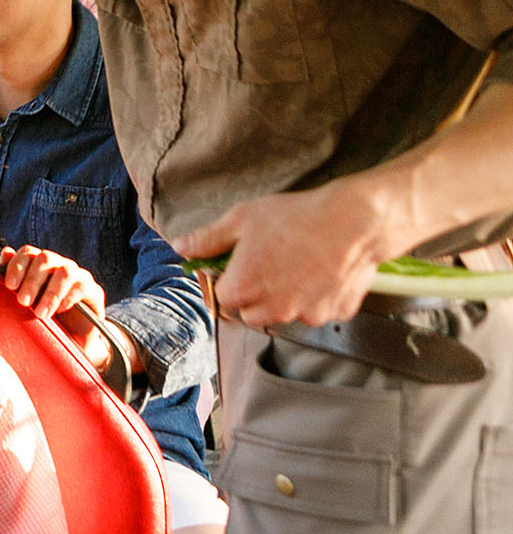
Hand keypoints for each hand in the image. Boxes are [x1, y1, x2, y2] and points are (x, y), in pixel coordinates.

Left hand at [0, 245, 103, 318]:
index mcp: (41, 264)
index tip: (9, 285)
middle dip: (32, 280)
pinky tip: (59, 311)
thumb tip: (5, 253)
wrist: (73, 340)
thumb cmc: (44, 317)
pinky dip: (67, 298)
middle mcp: (60, 265)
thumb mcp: (25, 301)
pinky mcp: (94, 291)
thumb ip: (14, 278)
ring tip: (40, 313)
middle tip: (22, 301)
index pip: (28, 252)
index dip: (17, 265)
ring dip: (49, 293)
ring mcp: (79, 276)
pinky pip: (82, 287)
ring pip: (65, 272)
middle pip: (46, 258)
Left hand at [176, 178, 391, 326]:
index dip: (224, 281)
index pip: (220, 298)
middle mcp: (274, 309)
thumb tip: (181, 247)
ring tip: (293, 265)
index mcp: (244, 288)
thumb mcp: (241, 220)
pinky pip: (316, 311)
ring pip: (283, 315)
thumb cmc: (296, 218)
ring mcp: (306, 314)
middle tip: (263, 265)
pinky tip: (318, 272)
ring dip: (282, 299)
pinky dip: (314, 298)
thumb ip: (208, 240)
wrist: (352, 222)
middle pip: (250, 314)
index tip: (231, 267)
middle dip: (251, 295)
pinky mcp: (334, 313)